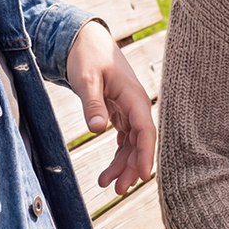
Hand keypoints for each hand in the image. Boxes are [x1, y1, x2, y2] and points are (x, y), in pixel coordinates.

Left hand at [66, 21, 156, 194]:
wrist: (83, 39)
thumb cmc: (87, 55)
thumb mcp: (86, 79)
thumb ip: (93, 104)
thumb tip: (99, 130)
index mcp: (133, 95)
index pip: (145, 129)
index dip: (145, 154)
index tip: (142, 177)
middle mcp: (135, 103)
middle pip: (140, 141)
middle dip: (132, 166)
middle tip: (118, 189)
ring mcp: (128, 107)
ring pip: (132, 142)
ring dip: (123, 164)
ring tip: (107, 184)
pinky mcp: (119, 110)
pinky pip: (124, 137)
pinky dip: (118, 154)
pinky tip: (109, 169)